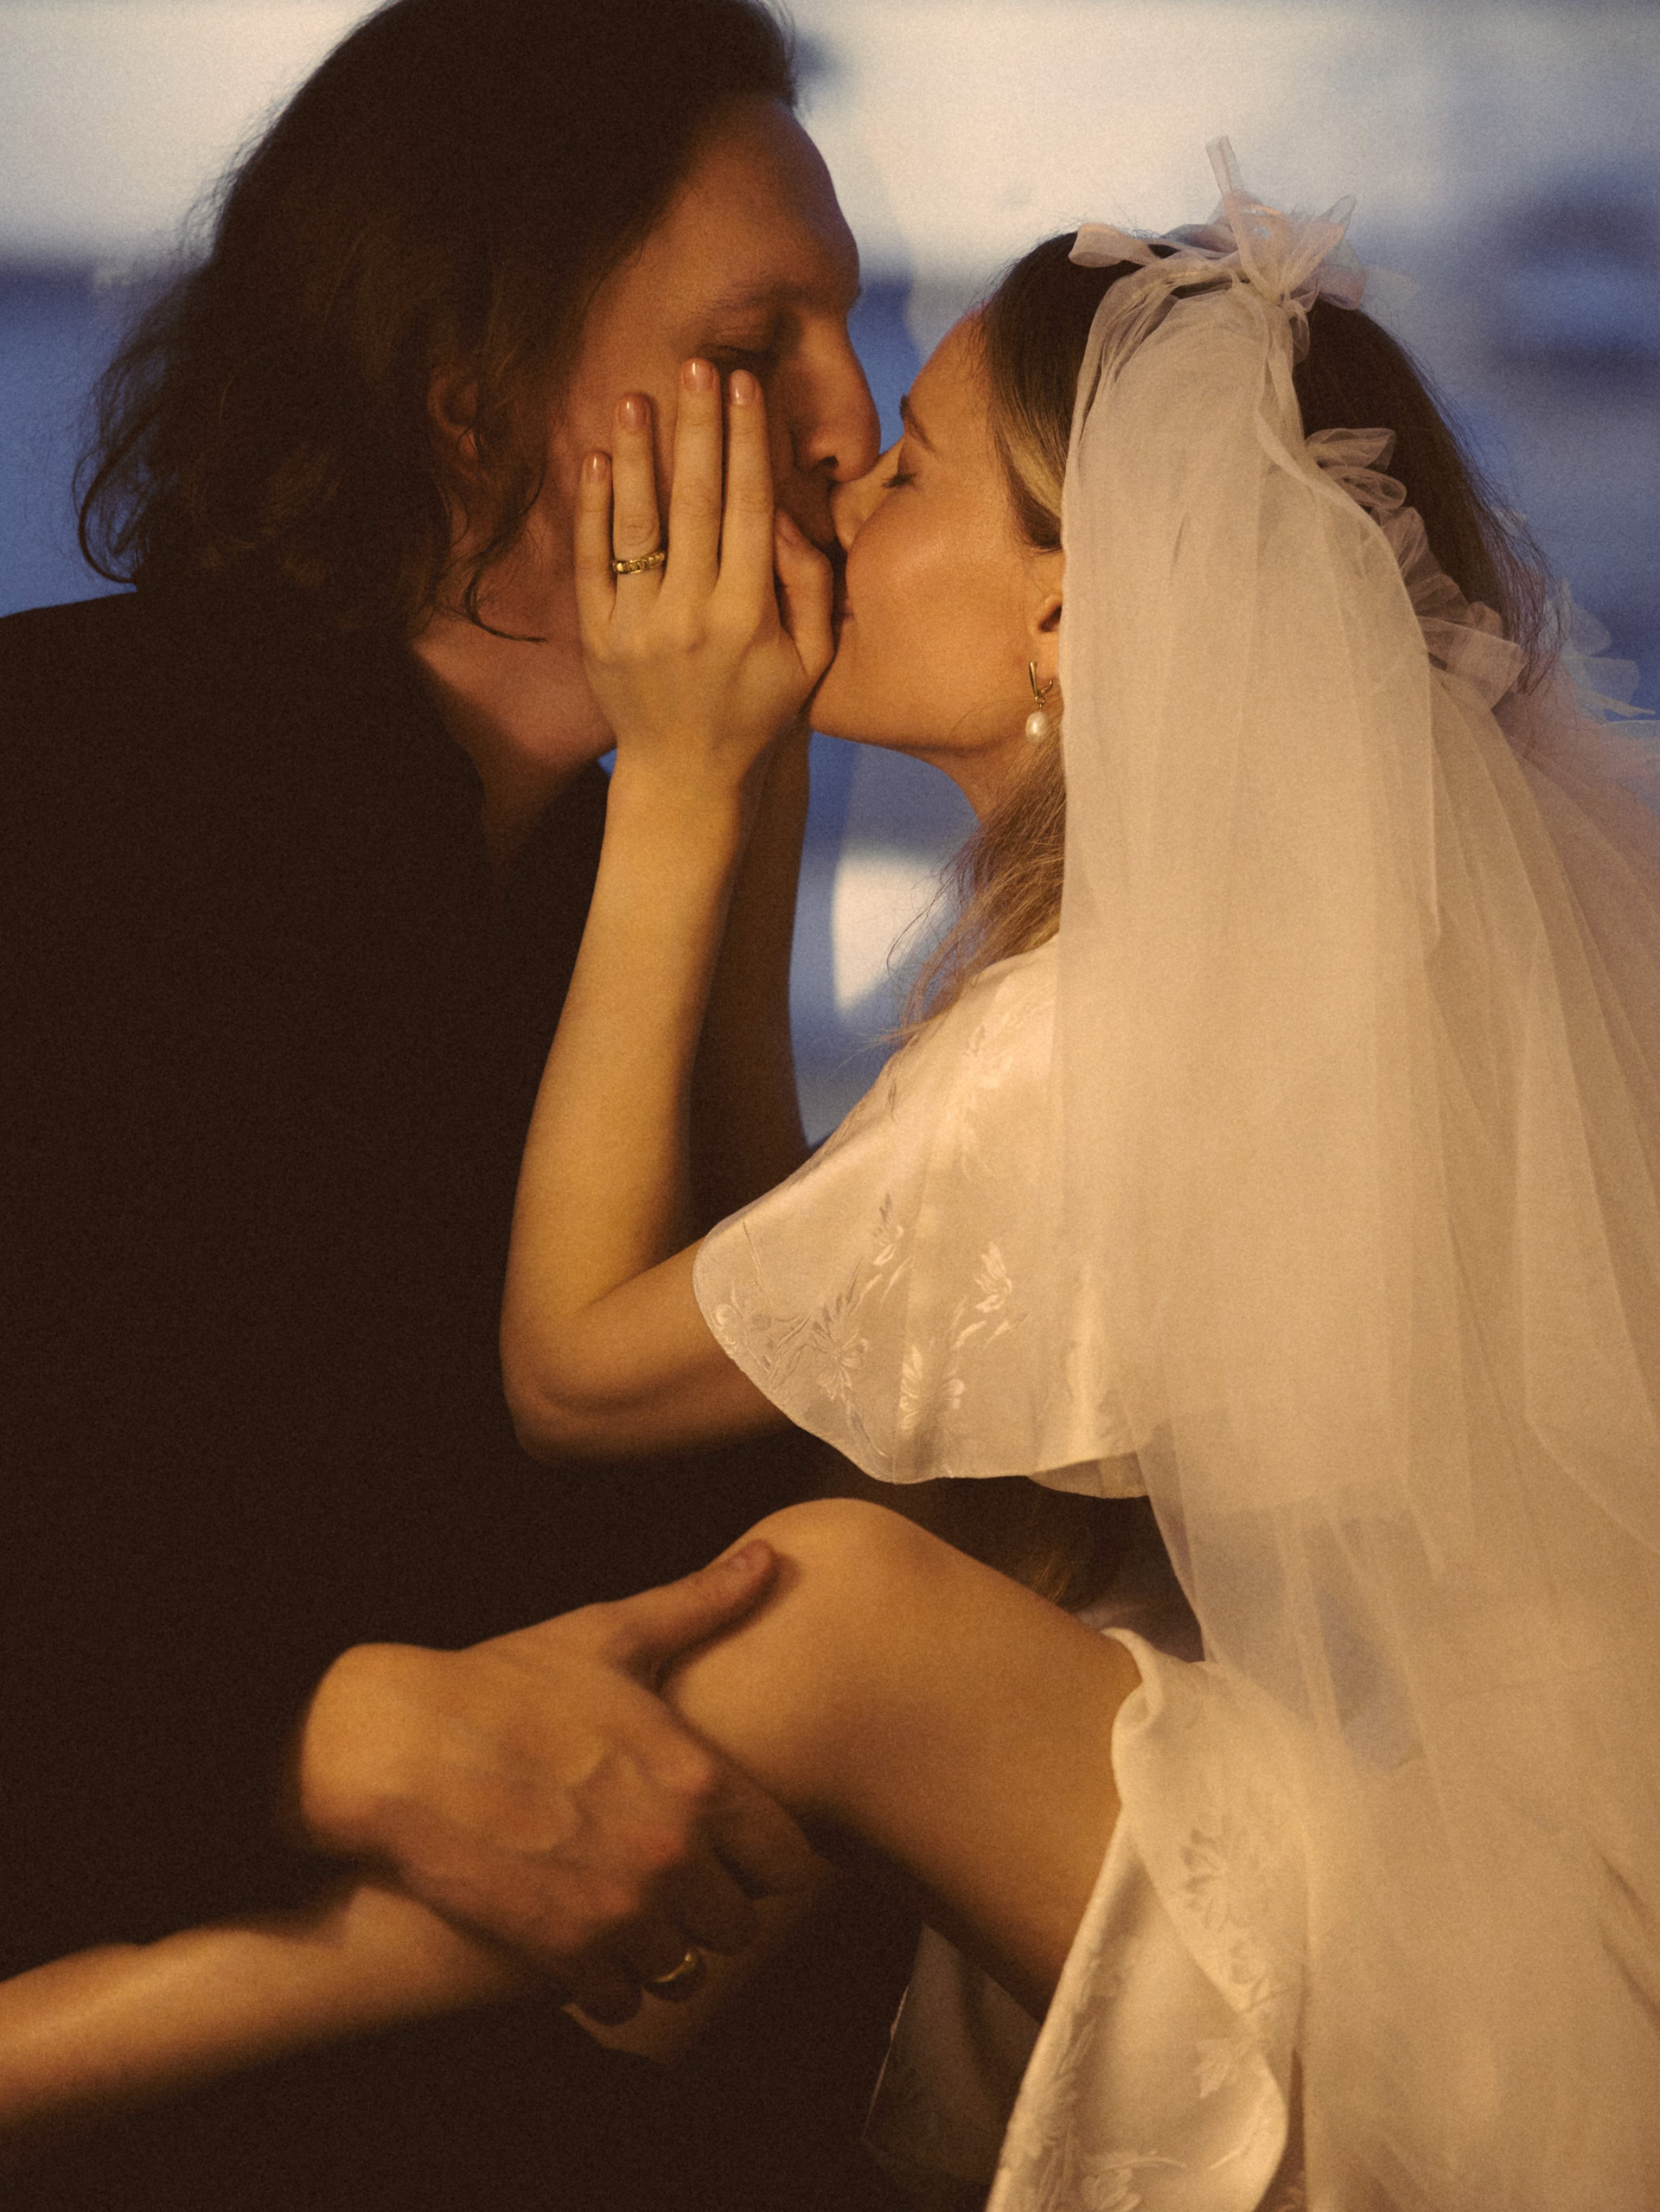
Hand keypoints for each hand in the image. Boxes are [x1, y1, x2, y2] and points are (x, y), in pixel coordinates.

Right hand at [294, 1542, 816, 2023]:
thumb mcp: (609, 1635)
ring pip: (686, 1972)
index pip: (788, 1863)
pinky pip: (621, 2002)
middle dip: (717, 1906)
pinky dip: (611, 1983)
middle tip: (683, 1883)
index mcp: (697, 1779)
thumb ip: (699, 1604)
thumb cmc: (506, 1682)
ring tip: (637, 1916)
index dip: (768, 1858)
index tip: (739, 1847)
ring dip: (667, 1950)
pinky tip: (590, 1944)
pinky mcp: (560, 1952)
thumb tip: (770, 1560)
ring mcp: (617, 1909)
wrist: (400, 1749)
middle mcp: (671, 1853)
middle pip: (740, 1925)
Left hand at [574, 359, 833, 797]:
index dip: (749, 444)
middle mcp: (690, 614)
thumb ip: (811, 588)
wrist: (686, 777)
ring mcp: (638, 624)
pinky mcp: (598, 634)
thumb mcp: (812, 662)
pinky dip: (594, 508)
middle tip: (698, 365)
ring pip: (639, 523)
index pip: (750, 510)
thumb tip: (790, 522)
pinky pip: (593, 559)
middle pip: (696, 502)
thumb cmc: (758, 712)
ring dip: (640, 455)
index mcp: (747, 616)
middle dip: (698, 429)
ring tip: (638, 396)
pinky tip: (601, 459)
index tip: (746, 388)